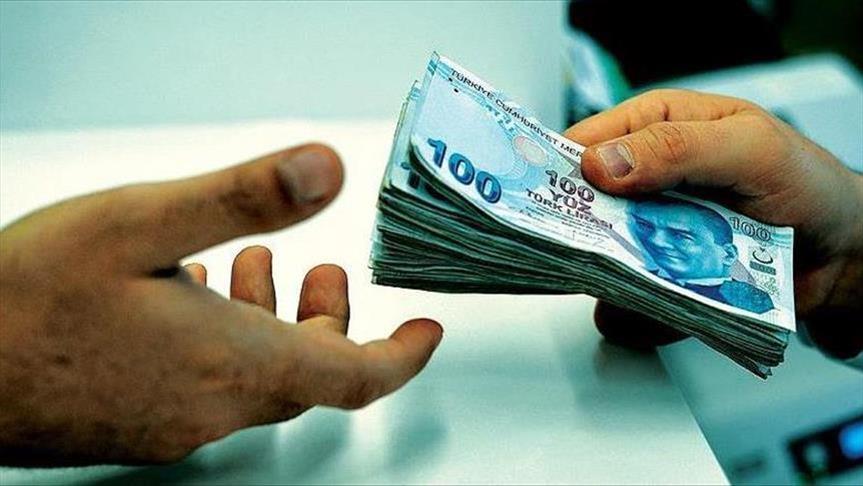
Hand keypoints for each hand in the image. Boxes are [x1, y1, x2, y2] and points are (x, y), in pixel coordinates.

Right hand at [0, 144, 442, 465]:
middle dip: (327, 321)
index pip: (354, 378)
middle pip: (307, 374)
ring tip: (251, 268)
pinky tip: (191, 300)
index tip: (426, 332)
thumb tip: (324, 170)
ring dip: (271, 324)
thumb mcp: (142, 223)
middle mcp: (213, 406)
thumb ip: (243, 198)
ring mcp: (173, 424)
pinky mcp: (138, 426)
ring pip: (256, 379)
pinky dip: (224, 343)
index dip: (402, 357)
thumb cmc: (25, 301)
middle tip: (319, 273)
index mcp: (232, 363)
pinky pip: (209, 389)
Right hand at [564, 89, 862, 355]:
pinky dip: (636, 314)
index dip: (559, 169)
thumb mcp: (750, 149)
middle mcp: (644, 179)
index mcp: (655, 128)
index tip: (541, 198)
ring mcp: (649, 230)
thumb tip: (603, 163)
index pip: (585, 144)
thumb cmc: (806, 185)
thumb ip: (678, 149)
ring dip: (612, 279)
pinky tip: (661, 310)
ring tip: (646, 284)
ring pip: (598, 259)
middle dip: (583, 234)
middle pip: (582, 207)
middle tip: (591, 252)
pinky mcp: (658, 275)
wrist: (841, 254)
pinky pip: (627, 300)